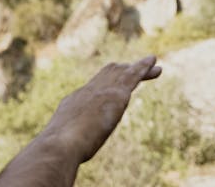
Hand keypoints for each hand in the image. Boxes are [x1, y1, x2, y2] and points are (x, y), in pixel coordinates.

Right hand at [44, 56, 161, 162]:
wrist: (60, 144)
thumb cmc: (59, 150)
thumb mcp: (63, 141)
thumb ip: (72, 137)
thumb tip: (74, 146)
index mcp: (74, 102)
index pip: (91, 89)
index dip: (104, 86)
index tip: (112, 87)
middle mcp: (88, 92)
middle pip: (108, 75)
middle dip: (122, 72)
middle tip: (137, 71)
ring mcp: (102, 91)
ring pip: (123, 73)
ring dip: (139, 68)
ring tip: (154, 65)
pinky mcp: (117, 94)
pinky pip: (133, 76)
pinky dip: (144, 69)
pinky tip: (155, 66)